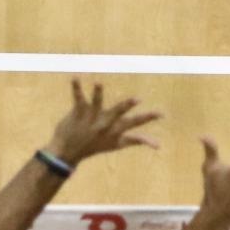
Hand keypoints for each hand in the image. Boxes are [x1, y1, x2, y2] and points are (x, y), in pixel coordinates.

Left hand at [44, 79, 162, 164]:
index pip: (136, 123)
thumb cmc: (96, 145)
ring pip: (97, 104)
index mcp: (116, 130)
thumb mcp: (117, 144)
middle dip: (127, 105)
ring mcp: (91, 118)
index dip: (149, 118)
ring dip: (98, 93)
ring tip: (99, 82)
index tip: (161, 114)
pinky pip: (78, 98)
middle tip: (137, 99)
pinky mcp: (79, 112)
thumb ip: (137, 141)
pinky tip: (75, 77)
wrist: (68, 151)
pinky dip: (76, 88)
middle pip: (118, 112)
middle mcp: (105, 124)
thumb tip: (158, 145)